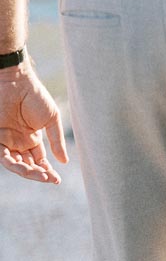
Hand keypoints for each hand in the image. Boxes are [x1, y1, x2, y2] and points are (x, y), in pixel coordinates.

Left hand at [0, 60, 68, 183]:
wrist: (17, 82)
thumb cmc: (35, 97)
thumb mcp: (51, 120)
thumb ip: (56, 141)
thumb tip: (64, 161)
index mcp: (32, 138)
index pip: (39, 160)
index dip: (47, 170)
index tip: (57, 179)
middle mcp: (19, 142)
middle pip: (28, 165)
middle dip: (39, 174)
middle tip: (50, 179)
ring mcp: (8, 140)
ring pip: (16, 164)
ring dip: (28, 172)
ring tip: (41, 176)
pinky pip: (4, 156)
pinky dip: (14, 164)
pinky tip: (27, 168)